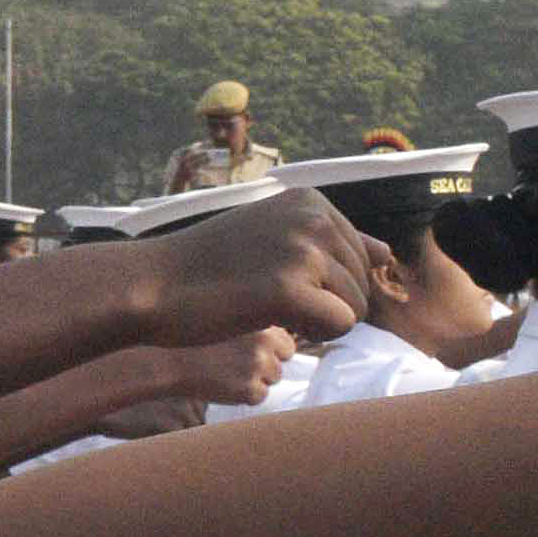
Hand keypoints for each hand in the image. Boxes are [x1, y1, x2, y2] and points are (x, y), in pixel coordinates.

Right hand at [142, 190, 378, 347]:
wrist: (151, 285)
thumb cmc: (207, 266)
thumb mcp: (274, 236)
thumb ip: (332, 242)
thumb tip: (385, 254)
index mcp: (312, 201)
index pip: (362, 258)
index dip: (323, 283)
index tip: (272, 276)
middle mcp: (314, 217)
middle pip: (363, 284)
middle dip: (323, 303)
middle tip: (264, 296)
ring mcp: (302, 250)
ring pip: (355, 309)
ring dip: (316, 322)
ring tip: (263, 306)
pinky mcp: (290, 288)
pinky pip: (338, 326)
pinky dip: (311, 335)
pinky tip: (269, 320)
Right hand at [164, 325, 293, 407]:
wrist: (167, 361)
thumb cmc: (194, 341)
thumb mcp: (229, 322)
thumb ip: (256, 329)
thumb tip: (283, 346)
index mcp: (263, 321)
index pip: (286, 343)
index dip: (269, 350)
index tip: (248, 351)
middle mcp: (266, 342)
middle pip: (281, 363)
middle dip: (264, 366)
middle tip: (234, 364)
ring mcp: (260, 366)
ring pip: (271, 380)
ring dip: (252, 381)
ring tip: (223, 372)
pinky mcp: (251, 389)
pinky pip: (258, 397)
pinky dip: (242, 396)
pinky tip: (220, 384)